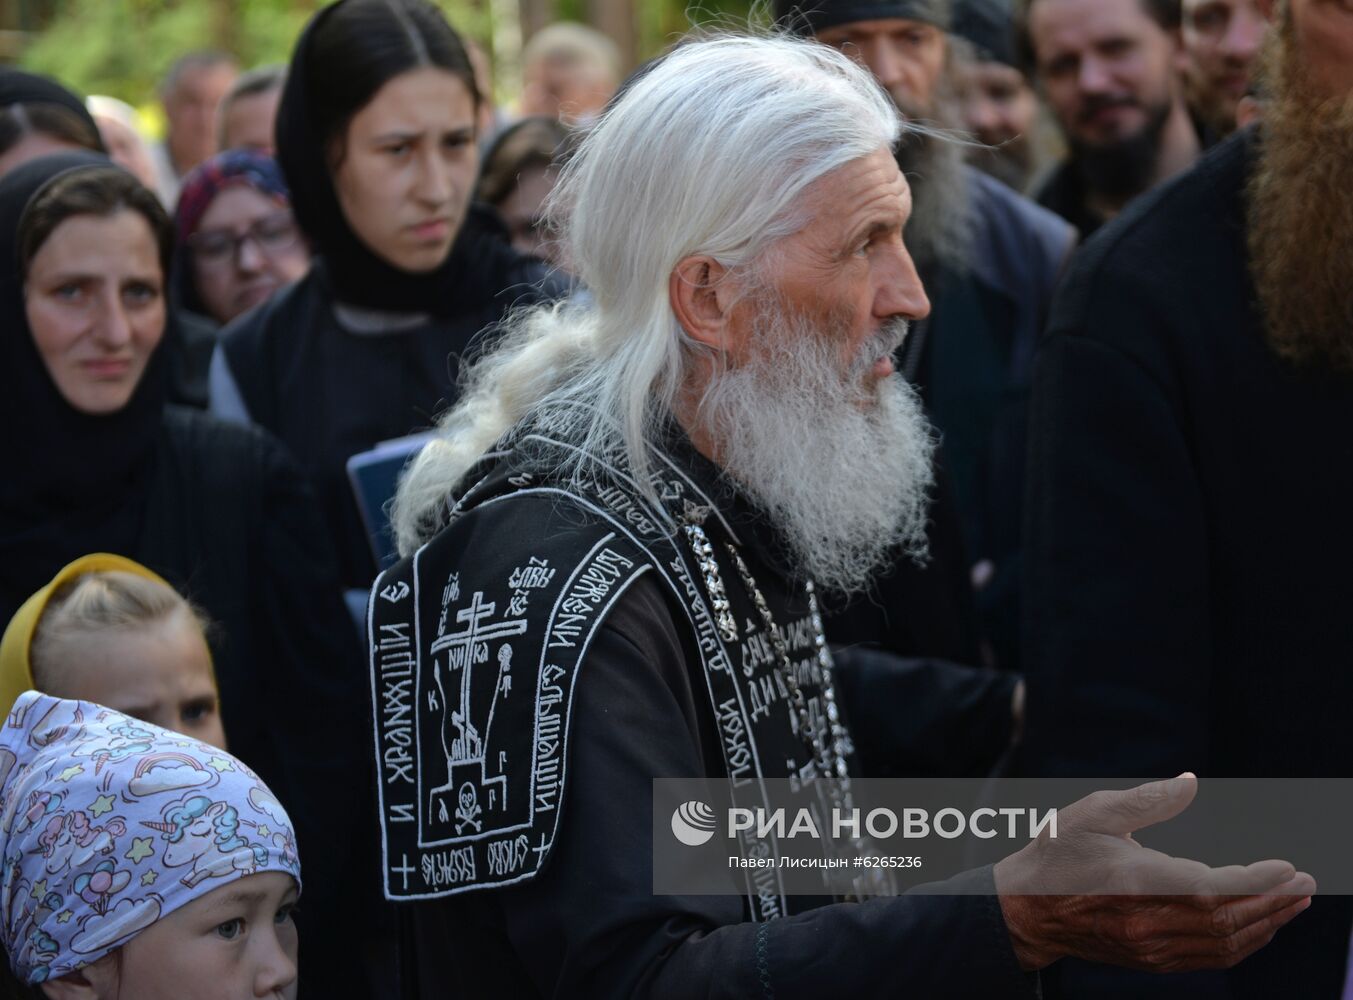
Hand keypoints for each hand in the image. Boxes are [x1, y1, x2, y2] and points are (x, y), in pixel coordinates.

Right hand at [994, 774, 1314, 972]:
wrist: (1027, 910)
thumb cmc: (1059, 853)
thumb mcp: (1092, 813)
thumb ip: (1144, 799)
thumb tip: (1190, 782)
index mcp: (1133, 881)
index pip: (1210, 888)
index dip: (1255, 881)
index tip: (1286, 867)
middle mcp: (1146, 920)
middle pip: (1227, 919)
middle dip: (1273, 901)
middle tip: (1305, 882)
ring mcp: (1151, 946)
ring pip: (1225, 943)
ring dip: (1267, 923)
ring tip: (1294, 901)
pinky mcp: (1153, 960)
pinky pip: (1211, 957)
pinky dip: (1244, 942)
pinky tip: (1261, 924)